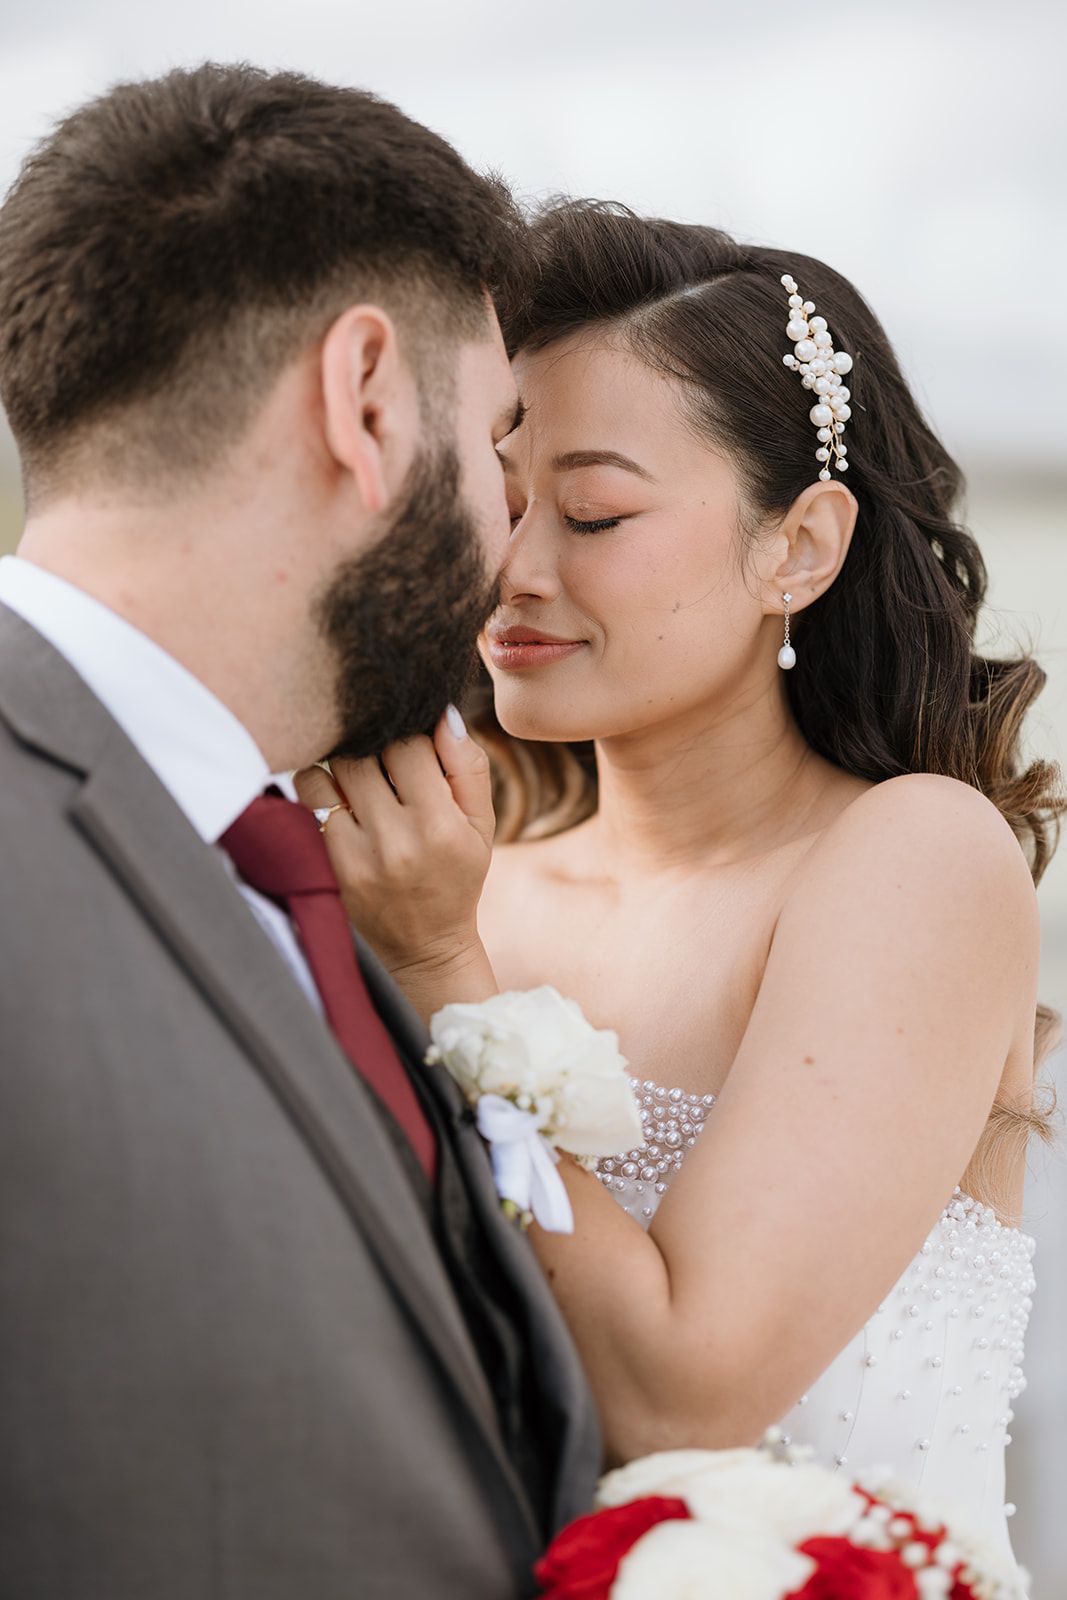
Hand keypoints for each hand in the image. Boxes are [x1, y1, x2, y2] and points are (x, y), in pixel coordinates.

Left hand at [294, 707, 497, 1011]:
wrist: (425, 947)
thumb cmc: (457, 875)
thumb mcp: (480, 824)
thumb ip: (468, 766)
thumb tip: (443, 713)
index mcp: (441, 825)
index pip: (408, 744)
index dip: (408, 734)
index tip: (410, 746)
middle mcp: (396, 840)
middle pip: (362, 754)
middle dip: (371, 747)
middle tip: (380, 759)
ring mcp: (357, 856)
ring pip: (327, 772)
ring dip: (340, 764)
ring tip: (359, 776)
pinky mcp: (330, 867)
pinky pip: (308, 802)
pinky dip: (319, 788)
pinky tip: (339, 797)